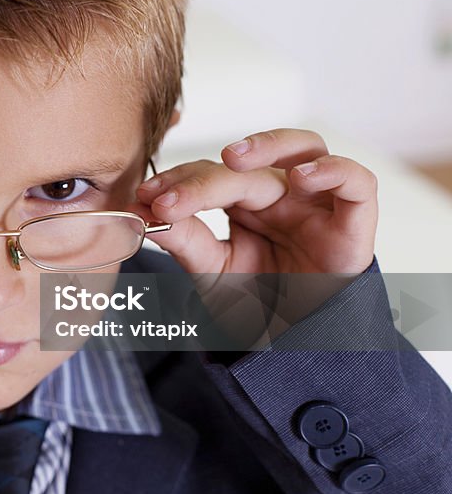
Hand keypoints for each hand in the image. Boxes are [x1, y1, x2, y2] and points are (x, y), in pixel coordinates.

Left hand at [131, 129, 378, 338]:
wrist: (297, 349)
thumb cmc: (258, 305)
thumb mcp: (212, 273)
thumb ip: (183, 240)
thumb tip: (138, 210)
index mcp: (244, 203)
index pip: (209, 175)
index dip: (178, 182)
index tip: (145, 198)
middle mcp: (280, 194)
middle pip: (246, 169)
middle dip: (203, 180)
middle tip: (168, 200)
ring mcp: (317, 203)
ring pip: (305, 147)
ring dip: (269, 144)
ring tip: (233, 159)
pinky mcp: (354, 221)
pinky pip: (356, 182)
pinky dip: (332, 171)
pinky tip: (302, 179)